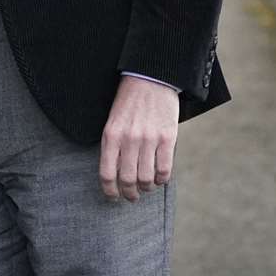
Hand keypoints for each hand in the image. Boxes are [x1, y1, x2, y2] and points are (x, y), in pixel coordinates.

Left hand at [99, 75, 179, 202]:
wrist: (151, 78)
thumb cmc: (129, 101)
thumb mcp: (113, 121)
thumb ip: (113, 145)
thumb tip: (115, 174)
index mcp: (111, 135)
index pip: (107, 173)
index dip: (110, 191)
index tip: (113, 197)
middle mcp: (129, 139)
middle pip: (128, 180)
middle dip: (129, 194)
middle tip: (132, 196)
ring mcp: (149, 139)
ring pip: (146, 179)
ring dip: (146, 188)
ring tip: (146, 187)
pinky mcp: (167, 138)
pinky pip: (164, 170)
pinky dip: (161, 179)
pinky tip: (159, 177)